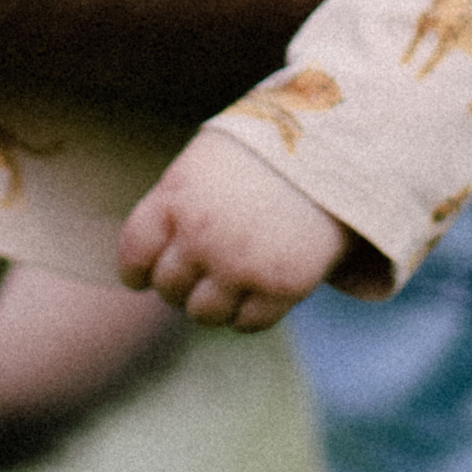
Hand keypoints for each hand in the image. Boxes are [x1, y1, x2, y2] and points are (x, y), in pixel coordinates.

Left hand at [118, 129, 349, 331]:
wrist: (336, 147)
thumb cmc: (266, 152)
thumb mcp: (208, 162)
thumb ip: (177, 205)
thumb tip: (155, 257)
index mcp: (177, 196)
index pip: (135, 254)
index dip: (138, 271)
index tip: (144, 276)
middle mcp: (202, 234)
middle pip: (169, 289)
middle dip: (180, 286)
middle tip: (201, 273)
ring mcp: (240, 263)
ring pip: (203, 314)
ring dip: (213, 305)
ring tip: (230, 283)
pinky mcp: (280, 286)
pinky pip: (247, 324)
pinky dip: (248, 315)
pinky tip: (257, 292)